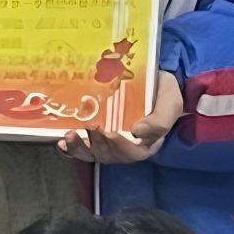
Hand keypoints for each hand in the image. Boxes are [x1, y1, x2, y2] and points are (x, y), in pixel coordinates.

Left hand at [61, 70, 185, 166]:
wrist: (154, 79)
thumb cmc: (163, 92)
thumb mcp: (171, 103)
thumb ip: (160, 121)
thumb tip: (137, 132)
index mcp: (146, 144)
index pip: (131, 152)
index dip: (117, 145)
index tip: (109, 132)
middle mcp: (128, 148)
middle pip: (109, 154)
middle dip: (94, 144)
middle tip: (82, 129)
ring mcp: (111, 143)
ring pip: (94, 154)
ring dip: (79, 148)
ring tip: (68, 136)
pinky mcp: (99, 137)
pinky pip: (84, 149)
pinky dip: (72, 149)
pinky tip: (62, 143)